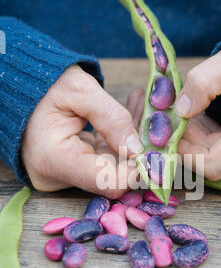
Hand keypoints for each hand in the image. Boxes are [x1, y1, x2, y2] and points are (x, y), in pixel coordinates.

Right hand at [21, 65, 144, 197]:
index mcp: (54, 160)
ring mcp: (66, 175)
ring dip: (132, 140)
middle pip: (113, 177)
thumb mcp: (79, 90)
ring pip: (113, 167)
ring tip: (142, 106)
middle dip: (138, 150)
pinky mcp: (74, 168)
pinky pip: (105, 159)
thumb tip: (139, 148)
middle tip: (155, 120)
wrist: (18, 88)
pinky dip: (120, 139)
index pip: (107, 182)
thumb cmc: (44, 85)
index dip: (136, 169)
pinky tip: (131, 113)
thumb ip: (112, 117)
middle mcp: (59, 177)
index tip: (154, 146)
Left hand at [175, 47, 220, 179]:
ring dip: (199, 141)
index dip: (184, 150)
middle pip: (213, 163)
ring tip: (193, 112)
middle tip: (176, 115)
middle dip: (188, 141)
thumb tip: (179, 111)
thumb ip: (204, 80)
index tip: (170, 127)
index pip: (212, 164)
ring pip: (220, 161)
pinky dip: (212, 141)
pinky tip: (206, 119)